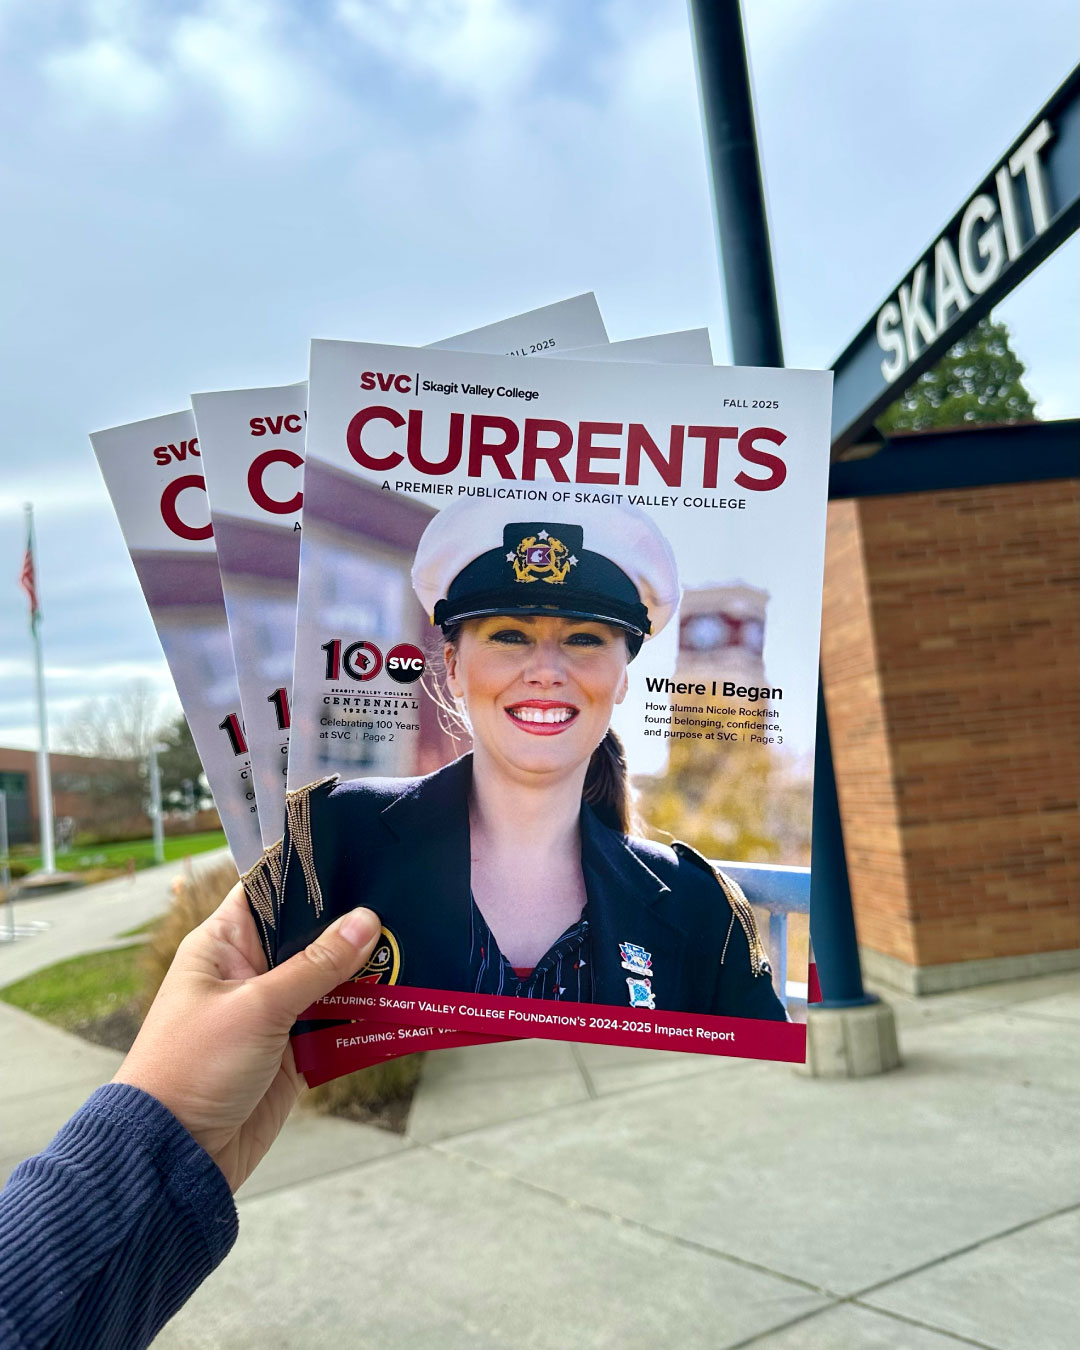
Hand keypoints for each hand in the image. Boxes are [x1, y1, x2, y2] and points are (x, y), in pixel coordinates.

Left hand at [113, 881, 379, 1192]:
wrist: (176, 1155)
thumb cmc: (194, 1068)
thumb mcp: (258, 1008)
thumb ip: (316, 965)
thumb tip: (367, 921)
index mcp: (223, 945)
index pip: (268, 891)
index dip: (307, 874)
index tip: (357, 855)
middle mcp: (248, 971)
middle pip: (307, 934)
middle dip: (349, 925)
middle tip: (401, 901)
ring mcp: (271, 1012)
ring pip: (327, 979)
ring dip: (362, 971)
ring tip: (411, 944)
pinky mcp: (291, 1050)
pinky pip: (334, 1021)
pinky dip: (362, 1014)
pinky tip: (399, 996)